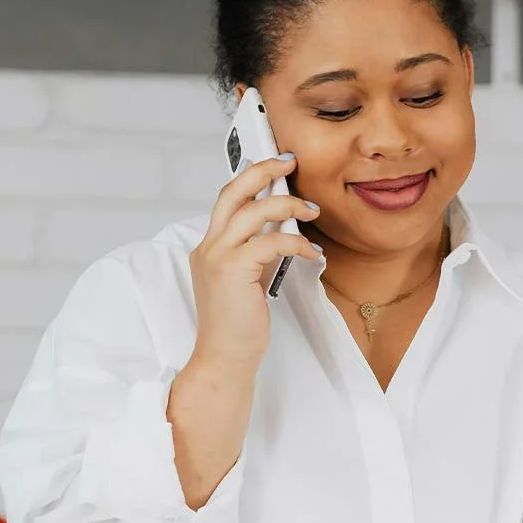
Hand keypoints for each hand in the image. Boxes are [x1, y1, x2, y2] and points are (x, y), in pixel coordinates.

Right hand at [185, 155, 321, 376]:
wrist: (224, 359)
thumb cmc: (238, 327)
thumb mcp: (248, 281)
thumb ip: (257, 254)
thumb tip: (281, 231)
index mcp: (209, 248)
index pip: (227, 201)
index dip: (250, 178)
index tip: (274, 165)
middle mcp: (208, 247)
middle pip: (232, 192)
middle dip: (263, 170)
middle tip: (290, 162)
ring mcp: (217, 257)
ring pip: (253, 210)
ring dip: (288, 204)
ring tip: (312, 210)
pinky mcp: (234, 269)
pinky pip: (272, 241)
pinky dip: (297, 242)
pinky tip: (313, 253)